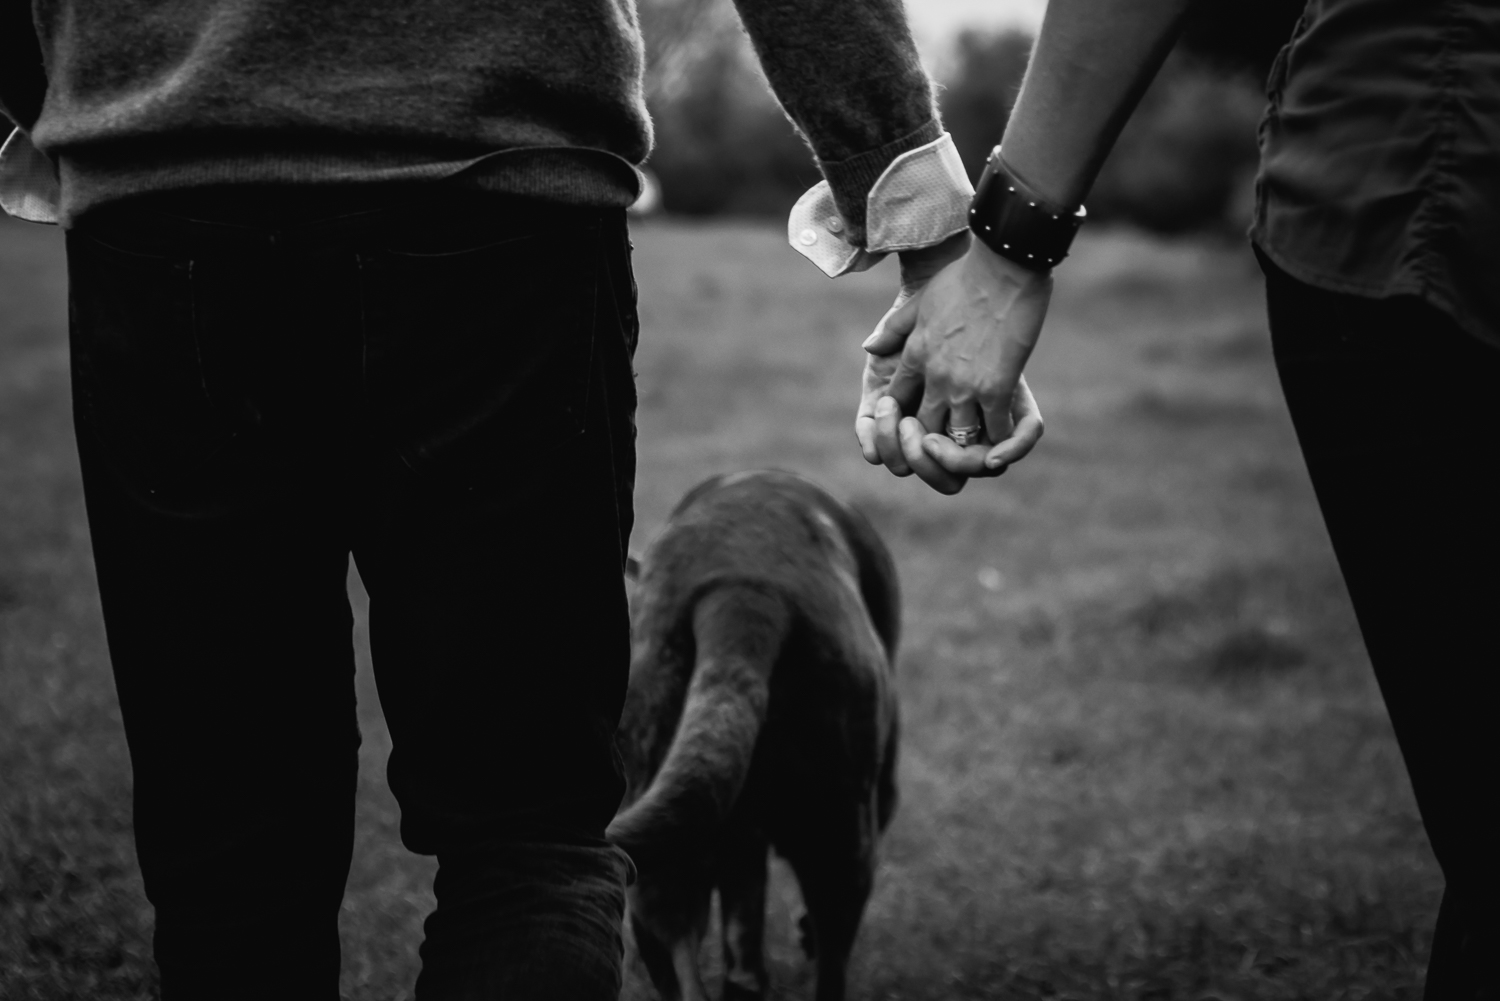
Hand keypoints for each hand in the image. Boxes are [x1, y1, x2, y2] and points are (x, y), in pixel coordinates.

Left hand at [856, 239, 1049, 490]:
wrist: (1003, 264)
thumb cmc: (964, 277)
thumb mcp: (919, 301)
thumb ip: (893, 329)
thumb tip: (869, 348)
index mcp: (914, 356)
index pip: (898, 399)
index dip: (904, 415)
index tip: (916, 418)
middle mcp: (934, 377)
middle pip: (923, 427)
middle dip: (931, 438)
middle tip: (945, 442)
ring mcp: (964, 386)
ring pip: (955, 436)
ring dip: (965, 444)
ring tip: (974, 447)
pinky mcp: (996, 388)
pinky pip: (993, 430)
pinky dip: (998, 439)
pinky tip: (1003, 440)